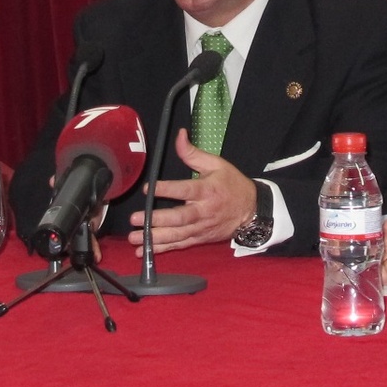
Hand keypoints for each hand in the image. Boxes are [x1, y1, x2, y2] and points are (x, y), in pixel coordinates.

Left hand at [127, 130, 257, 250]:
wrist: (252, 211)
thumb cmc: (232, 185)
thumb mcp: (217, 164)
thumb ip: (193, 153)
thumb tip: (180, 135)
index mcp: (207, 190)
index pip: (185, 190)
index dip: (166, 189)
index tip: (148, 188)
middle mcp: (204, 211)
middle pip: (179, 218)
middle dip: (156, 219)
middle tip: (136, 219)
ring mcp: (201, 228)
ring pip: (176, 235)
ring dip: (154, 238)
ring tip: (134, 238)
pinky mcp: (199, 238)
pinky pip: (179, 245)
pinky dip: (162, 249)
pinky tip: (144, 251)